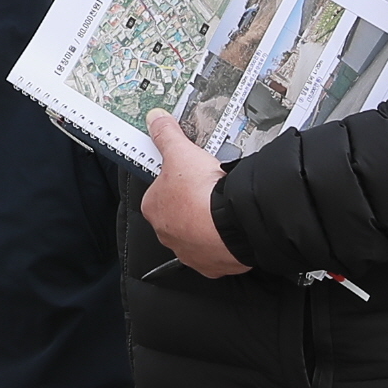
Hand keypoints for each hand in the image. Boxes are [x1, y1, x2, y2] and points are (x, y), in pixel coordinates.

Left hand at [142, 111, 251, 276]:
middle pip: (179, 214)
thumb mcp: (180, 153)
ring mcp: (190, 252)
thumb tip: (156, 120)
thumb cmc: (202, 194)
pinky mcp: (214, 266)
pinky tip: (233, 229)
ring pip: (198, 235)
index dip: (177, 181)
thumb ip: (166, 135)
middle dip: (194, 204)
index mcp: (153, 208)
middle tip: (211, 191)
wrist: (234, 224)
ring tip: (224, 208)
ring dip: (209, 224)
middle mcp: (167, 234)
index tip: (192, 176)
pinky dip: (225, 243)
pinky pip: (218, 253)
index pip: (160, 192)